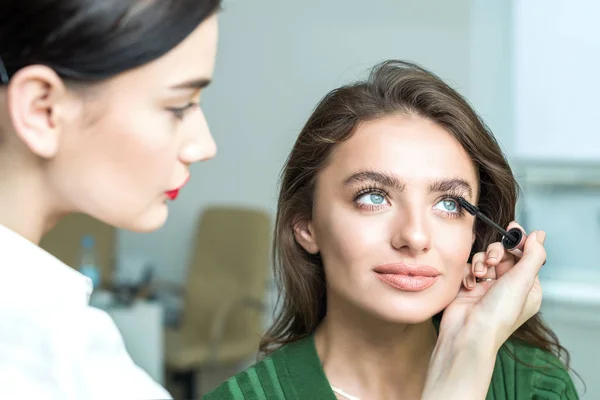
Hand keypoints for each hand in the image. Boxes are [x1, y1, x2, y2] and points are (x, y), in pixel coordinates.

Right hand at [422, 222, 546, 399]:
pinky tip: (470, 284)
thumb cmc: (497, 314)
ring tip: (480, 276)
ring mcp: (488, 287)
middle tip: (493, 260)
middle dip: (496, 253)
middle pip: (503, 255)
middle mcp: (508, 287)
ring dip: (480, 263)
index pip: (525, 256)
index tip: (511, 230)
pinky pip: (469, 268)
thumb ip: (533, 255)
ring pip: (484, 259)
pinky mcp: (469, 288)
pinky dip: (468, 273)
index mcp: (527, 288)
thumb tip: (539, 235)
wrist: (467, 332)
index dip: (517, 243)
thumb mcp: (522, 281)